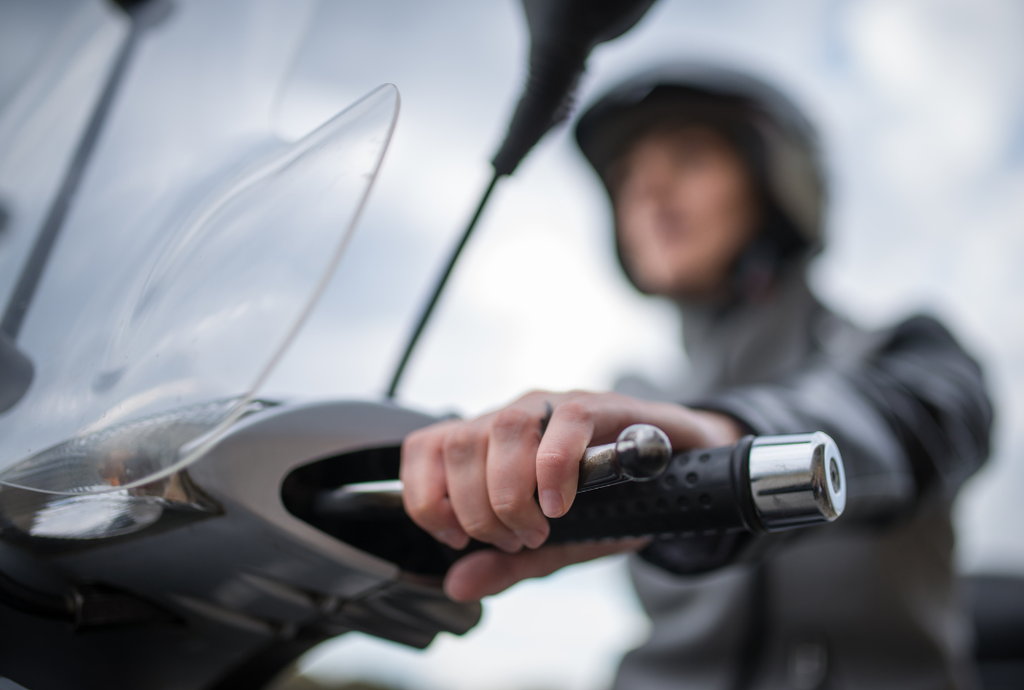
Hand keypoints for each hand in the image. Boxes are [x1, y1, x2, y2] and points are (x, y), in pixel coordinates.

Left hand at [400, 390, 743, 600]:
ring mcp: (552, 406)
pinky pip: (564, 424)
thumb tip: (454, 585)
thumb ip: (503, 564)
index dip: (428, 499)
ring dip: (511, 494)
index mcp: (487, 442)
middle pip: (459, 445)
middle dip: (478, 511)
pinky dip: (555, 472)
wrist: (676, 474)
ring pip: (503, 429)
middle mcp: (512, 416)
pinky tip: (561, 505)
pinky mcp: (598, 405)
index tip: (457, 539)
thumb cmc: (608, 503)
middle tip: (515, 541)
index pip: (424, 450)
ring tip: (538, 527)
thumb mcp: (551, 546)